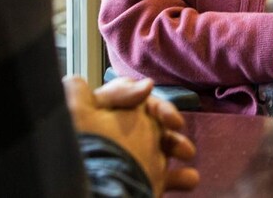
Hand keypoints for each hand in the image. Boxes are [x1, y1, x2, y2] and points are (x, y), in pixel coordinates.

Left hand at [64, 76, 199, 193]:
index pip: (133, 98)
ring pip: (163, 145)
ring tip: (187, 152)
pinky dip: (183, 176)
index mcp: (106, 116)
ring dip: (179, 144)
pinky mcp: (145, 181)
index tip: (164, 112)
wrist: (92, 192)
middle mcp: (121, 136)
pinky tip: (191, 176)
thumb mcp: (82, 112)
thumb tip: (147, 86)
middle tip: (177, 124)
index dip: (151, 101)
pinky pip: (168, 177)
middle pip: (151, 118)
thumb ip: (108, 93)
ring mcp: (135, 159)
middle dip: (168, 118)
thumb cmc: (84, 151)